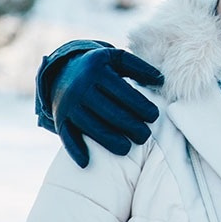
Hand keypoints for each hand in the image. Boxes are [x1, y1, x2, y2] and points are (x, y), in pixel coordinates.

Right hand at [49, 48, 163, 167]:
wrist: (62, 71)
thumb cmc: (100, 67)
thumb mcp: (117, 59)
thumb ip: (139, 67)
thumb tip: (160, 80)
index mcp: (97, 71)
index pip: (122, 91)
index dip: (140, 105)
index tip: (154, 116)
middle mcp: (80, 88)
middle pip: (108, 112)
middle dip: (129, 126)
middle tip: (145, 136)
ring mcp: (68, 105)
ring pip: (90, 127)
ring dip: (109, 141)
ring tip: (127, 149)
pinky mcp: (59, 118)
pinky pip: (66, 136)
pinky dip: (75, 150)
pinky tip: (86, 162)